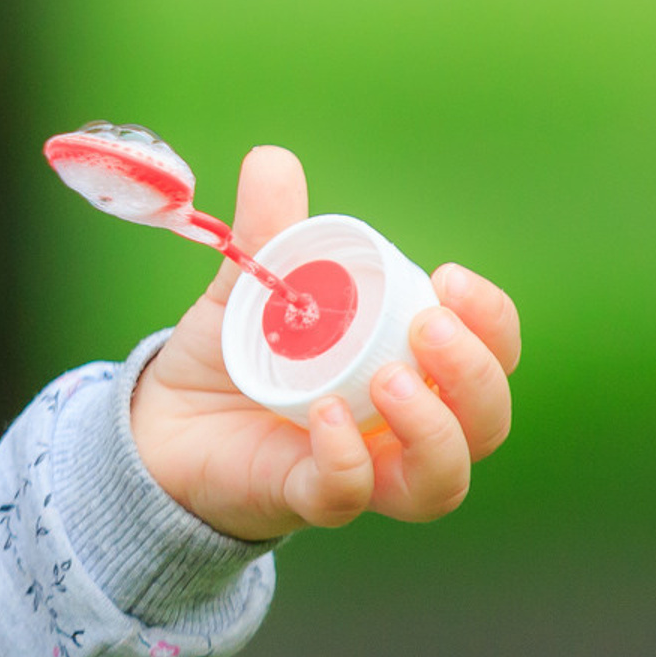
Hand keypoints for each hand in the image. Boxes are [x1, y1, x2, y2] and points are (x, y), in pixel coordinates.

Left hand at [129, 146, 519, 543]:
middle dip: (474, 375)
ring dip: (433, 430)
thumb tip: (272, 158)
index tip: (451, 277)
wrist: (164, 416)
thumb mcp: (251, 282)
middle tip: (429, 326)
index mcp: (412, 371)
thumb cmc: (234, 352)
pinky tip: (329, 416)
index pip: (489, 358)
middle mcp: (403, 430)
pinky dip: (349, 459)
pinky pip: (350, 495)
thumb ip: (267, 229)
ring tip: (391, 378)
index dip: (492, 323)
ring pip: (441, 482)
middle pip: (485, 423)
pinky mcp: (308, 498)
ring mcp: (364, 472)